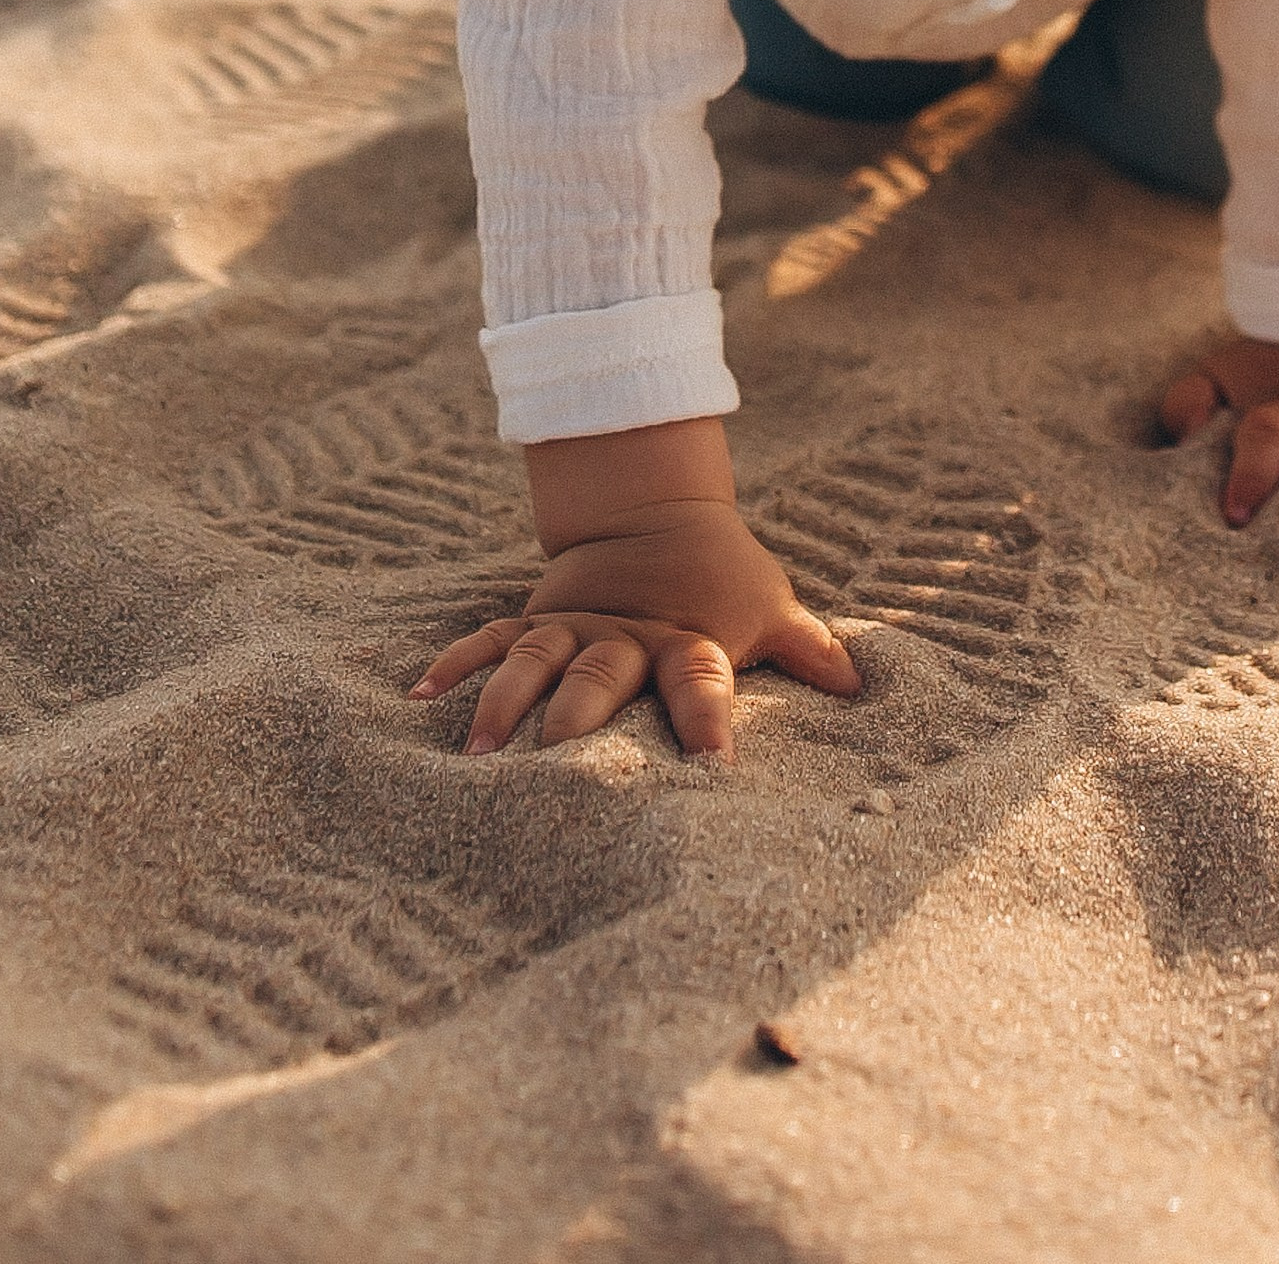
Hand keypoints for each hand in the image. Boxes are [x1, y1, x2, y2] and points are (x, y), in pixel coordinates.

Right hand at [409, 499, 858, 757]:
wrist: (658, 513)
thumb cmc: (723, 578)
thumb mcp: (768, 606)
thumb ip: (808, 648)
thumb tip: (860, 686)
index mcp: (687, 639)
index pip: (702, 680)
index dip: (709, 718)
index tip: (711, 765)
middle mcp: (627, 636)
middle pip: (603, 673)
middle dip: (581, 714)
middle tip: (557, 757)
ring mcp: (576, 625)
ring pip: (537, 660)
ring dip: (507, 701)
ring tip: (479, 751)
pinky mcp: (539, 615)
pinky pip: (492, 639)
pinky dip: (457, 662)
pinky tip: (419, 694)